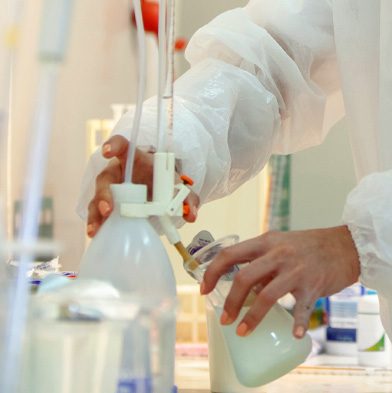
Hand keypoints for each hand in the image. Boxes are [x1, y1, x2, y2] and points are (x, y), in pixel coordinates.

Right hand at [87, 135, 199, 236]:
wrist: (154, 187)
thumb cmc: (161, 180)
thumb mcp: (175, 185)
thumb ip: (186, 196)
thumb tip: (190, 215)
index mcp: (135, 160)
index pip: (122, 146)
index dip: (113, 145)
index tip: (108, 151)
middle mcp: (118, 173)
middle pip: (105, 178)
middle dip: (103, 193)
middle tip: (107, 209)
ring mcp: (110, 189)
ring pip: (96, 197)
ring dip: (95, 213)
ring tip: (95, 229)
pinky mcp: (107, 205)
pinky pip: (98, 212)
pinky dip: (97, 223)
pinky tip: (96, 233)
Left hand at [201, 226, 359, 337]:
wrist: (345, 245)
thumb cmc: (307, 246)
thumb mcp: (279, 244)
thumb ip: (261, 263)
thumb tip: (245, 289)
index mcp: (265, 242)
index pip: (229, 254)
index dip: (212, 272)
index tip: (204, 289)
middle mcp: (278, 254)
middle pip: (244, 278)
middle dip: (230, 302)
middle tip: (224, 319)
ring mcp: (296, 270)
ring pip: (266, 296)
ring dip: (252, 317)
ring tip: (243, 331)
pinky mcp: (313, 285)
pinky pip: (301, 309)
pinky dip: (297, 323)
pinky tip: (292, 334)